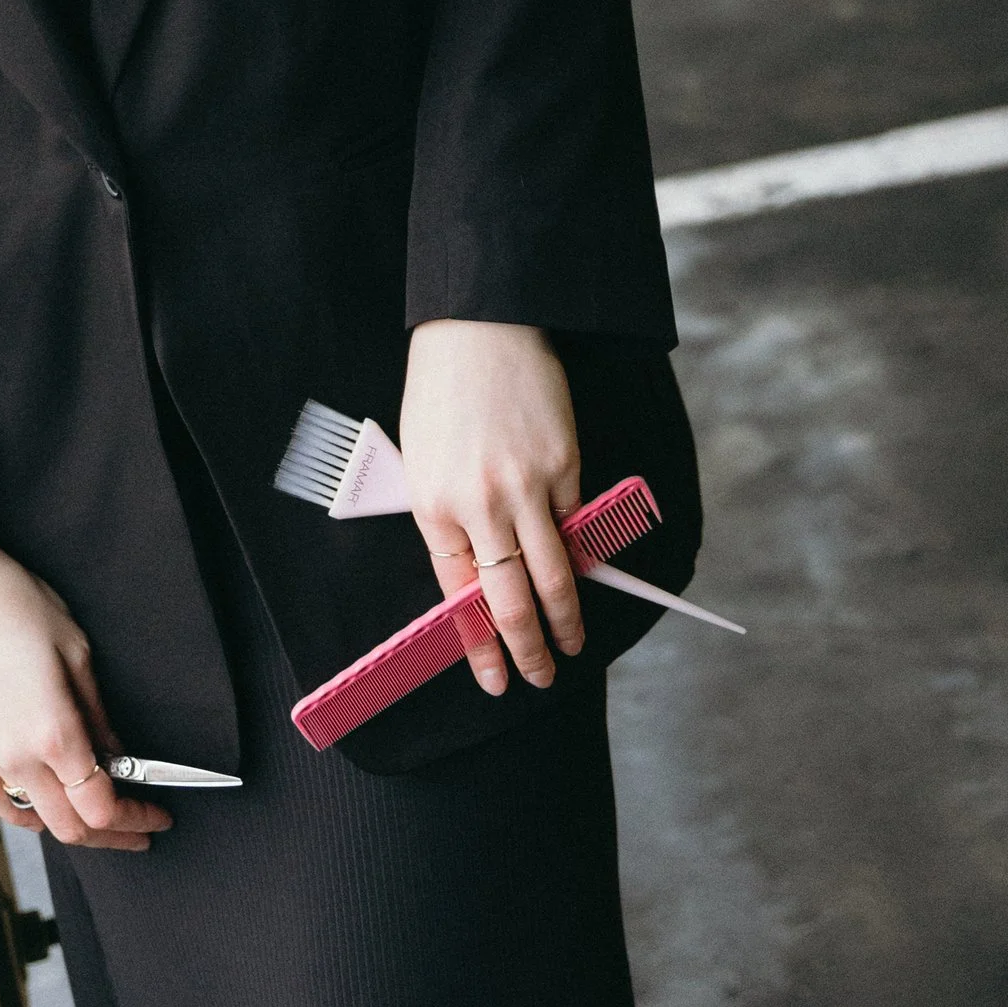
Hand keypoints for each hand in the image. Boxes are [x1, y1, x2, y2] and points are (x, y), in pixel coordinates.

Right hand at [0, 471, 170, 851]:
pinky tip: (37, 811)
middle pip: (72, 826)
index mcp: (54, 733)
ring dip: (73, 826)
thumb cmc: (14, 603)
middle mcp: (18, 755)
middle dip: (114, 835)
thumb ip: (98, 716)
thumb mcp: (76, 651)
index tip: (158, 814)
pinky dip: (21, 814)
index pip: (102, 805)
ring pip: (36, 818)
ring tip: (100, 817)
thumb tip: (117, 756)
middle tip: (140, 826)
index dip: (136, 817)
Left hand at [399, 320, 583, 696]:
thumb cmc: (442, 393)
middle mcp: (480, 505)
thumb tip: (482, 577)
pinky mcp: (565, 466)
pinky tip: (583, 577)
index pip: (461, 598)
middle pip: (512, 599)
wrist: (479, 327)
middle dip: (529, 650)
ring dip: (566, 620)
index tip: (496, 678)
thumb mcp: (424, 461)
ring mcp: (526, 487)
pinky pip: (576, 525)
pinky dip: (581, 555)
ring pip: (555, 575)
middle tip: (542, 678)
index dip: (481, 644)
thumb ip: (450, 519)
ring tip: (572, 646)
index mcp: (434, 506)